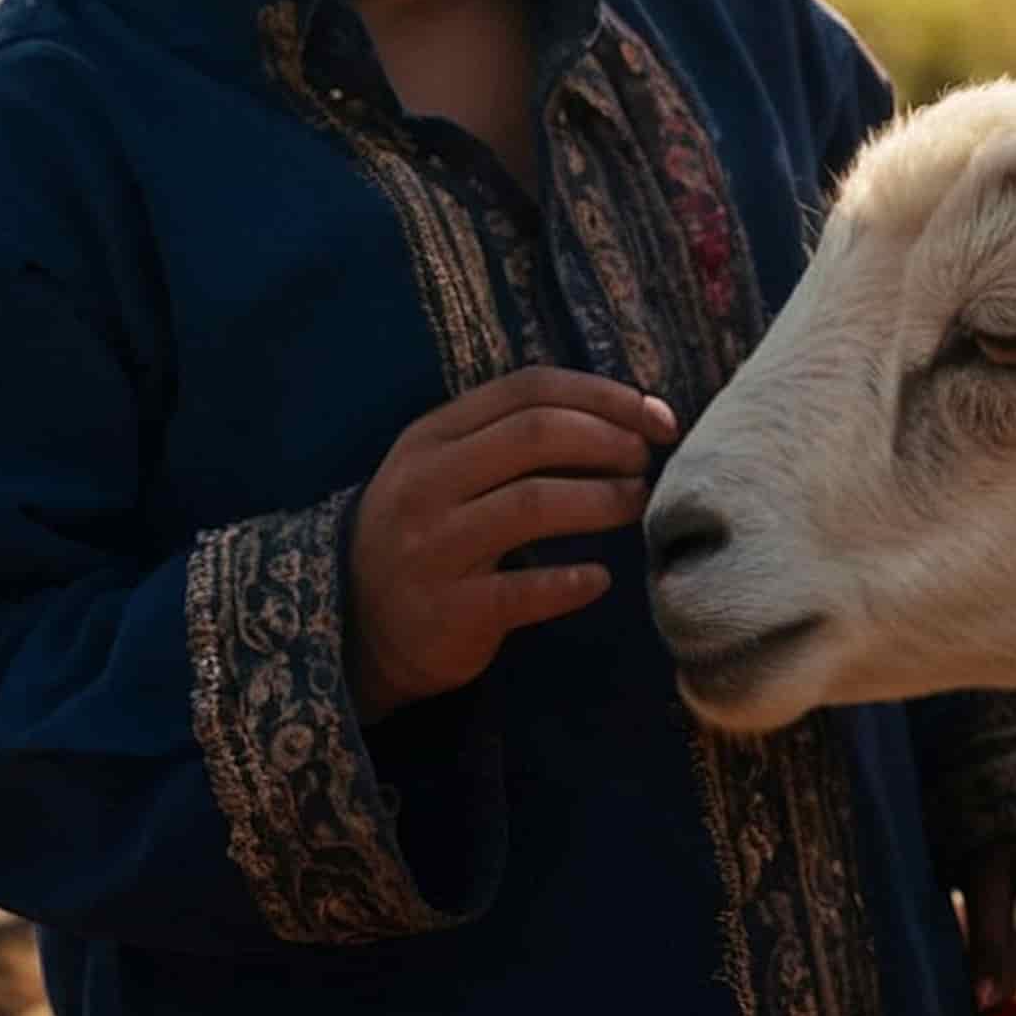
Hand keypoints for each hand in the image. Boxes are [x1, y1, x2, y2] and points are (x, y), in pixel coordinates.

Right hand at [345, 366, 677, 719]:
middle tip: (643, 463)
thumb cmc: (431, 535)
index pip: (528, 388)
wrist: (358, 627)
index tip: (657, 418)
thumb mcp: (450, 471)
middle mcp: (426, 482)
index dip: (604, 396)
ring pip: (533, 502)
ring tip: (633, 505)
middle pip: (535, 434)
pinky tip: (598, 579)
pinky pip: (521, 590)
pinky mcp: (448, 611)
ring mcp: (432, 547)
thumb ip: (516, 439)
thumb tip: (630, 419)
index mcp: (433, 434)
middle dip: (608, 441)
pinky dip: (570, 582)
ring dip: (601, 500)